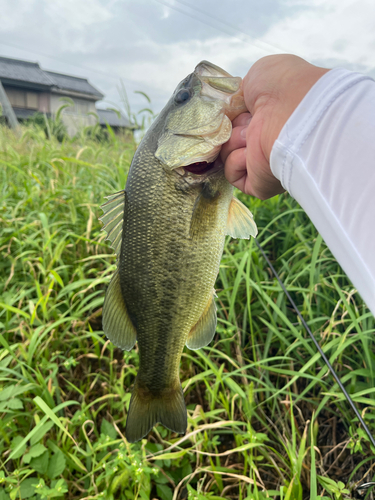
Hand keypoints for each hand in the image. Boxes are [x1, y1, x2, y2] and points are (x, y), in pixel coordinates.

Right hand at [221, 55, 329, 199]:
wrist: (290, 110)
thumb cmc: (281, 87)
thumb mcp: (257, 75)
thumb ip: (242, 93)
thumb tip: (233, 107)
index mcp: (268, 117)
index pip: (236, 121)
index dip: (229, 114)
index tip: (232, 107)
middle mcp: (267, 140)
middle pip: (228, 137)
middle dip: (230, 127)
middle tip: (246, 120)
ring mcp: (263, 163)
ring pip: (226, 154)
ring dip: (233, 140)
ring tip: (251, 134)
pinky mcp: (258, 183)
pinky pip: (232, 173)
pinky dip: (235, 160)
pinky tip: (252, 150)